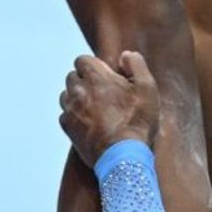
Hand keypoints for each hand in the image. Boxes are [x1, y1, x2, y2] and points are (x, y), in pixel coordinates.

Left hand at [59, 50, 159, 168]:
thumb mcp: (147, 88)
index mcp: (95, 77)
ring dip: (77, 97)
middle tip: (101, 92)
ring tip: (93, 106)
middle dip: (84, 80)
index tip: (105, 76)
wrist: (123, 156)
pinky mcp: (68, 128)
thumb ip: (136, 65)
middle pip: (72, 76)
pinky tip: (87, 122)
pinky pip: (65, 115)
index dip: (94, 66)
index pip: (82, 60)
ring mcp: (70, 110)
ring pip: (66, 95)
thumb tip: (125, 56)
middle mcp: (78, 91)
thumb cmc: (137, 122)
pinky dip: (73, 115)